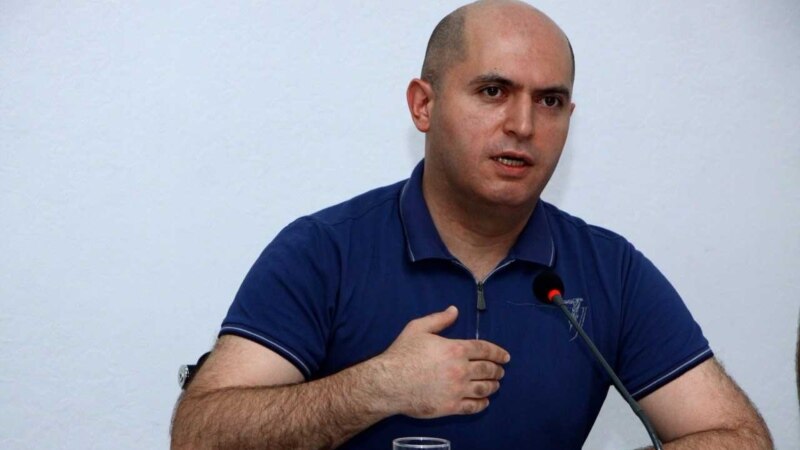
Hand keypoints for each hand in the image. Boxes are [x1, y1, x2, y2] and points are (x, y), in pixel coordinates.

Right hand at [374, 306, 509, 418]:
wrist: (389, 383)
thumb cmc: (402, 354)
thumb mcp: (418, 328)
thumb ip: (439, 319)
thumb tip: (454, 310)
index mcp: (456, 349)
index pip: (484, 350)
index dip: (498, 353)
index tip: (505, 357)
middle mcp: (461, 370)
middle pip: (488, 370)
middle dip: (498, 370)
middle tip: (501, 371)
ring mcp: (457, 390)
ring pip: (484, 388)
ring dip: (493, 386)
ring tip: (495, 385)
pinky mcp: (451, 407)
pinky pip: (473, 406)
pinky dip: (482, 404)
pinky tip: (484, 401)